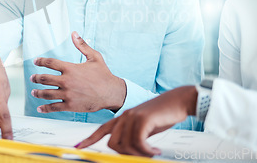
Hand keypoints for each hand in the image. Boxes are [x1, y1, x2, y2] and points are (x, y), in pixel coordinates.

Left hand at [31, 31, 125, 112]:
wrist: (111, 92)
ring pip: (47, 94)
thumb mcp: (94, 57)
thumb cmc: (103, 74)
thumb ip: (82, 45)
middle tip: (32, 78)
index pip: (50, 63)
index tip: (36, 61)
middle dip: (36, 78)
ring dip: (38, 92)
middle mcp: (67, 81)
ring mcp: (67, 94)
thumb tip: (74, 33)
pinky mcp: (70, 105)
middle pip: (45, 79)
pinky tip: (40, 108)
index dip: (41, 61)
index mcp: (71, 68)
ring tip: (34, 91)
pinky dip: (45, 108)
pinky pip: (54, 107)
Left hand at [76, 86, 197, 155]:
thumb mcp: (144, 126)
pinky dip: (147, 151)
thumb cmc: (162, 114)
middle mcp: (124, 116)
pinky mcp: (143, 119)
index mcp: (122, 117)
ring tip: (152, 152)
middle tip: (142, 155)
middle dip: (126, 154)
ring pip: (126, 145)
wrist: (177, 101)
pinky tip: (155, 150)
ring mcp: (132, 117)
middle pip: (112, 144)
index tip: (78, 147)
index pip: (101, 130)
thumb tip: (127, 150)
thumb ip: (133, 135)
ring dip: (140, 154)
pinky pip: (138, 143)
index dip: (89, 139)